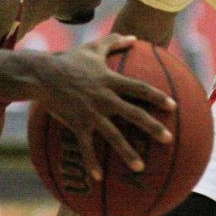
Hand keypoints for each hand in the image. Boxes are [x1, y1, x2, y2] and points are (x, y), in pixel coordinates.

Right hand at [37, 33, 173, 182]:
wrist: (42, 75)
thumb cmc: (68, 60)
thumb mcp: (93, 48)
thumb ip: (114, 41)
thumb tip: (133, 37)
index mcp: (110, 80)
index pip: (139, 88)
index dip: (157, 96)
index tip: (173, 106)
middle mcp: (104, 98)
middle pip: (133, 114)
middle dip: (152, 126)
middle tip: (168, 139)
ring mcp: (90, 113)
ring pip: (113, 135)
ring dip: (127, 152)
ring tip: (141, 167)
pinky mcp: (76, 124)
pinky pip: (85, 147)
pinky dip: (91, 163)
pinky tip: (98, 178)